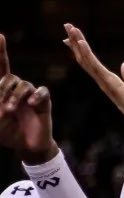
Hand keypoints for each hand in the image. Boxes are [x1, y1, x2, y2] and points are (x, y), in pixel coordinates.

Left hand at [0, 34, 56, 162]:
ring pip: (23, 84)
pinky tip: (31, 104)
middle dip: (2, 89)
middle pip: (9, 76)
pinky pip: (41, 92)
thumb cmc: (7, 133)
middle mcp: (17, 88)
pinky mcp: (44, 101)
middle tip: (2, 106)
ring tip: (12, 110)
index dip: (0, 51)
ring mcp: (31, 94)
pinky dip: (35, 96)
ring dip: (15, 96)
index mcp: (3, 90)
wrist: (27, 146)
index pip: (1, 67)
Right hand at [63, 23, 123, 136]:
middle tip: (66, 25)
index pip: (92, 62)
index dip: (82, 49)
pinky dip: (87, 54)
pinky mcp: (111, 84)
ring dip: (77, 43)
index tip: (75, 35)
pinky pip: (96, 67)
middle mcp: (103, 82)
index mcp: (109, 82)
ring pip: (87, 60)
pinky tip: (80, 42)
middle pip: (85, 59)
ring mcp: (106, 83)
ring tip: (69, 27)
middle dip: (75, 42)